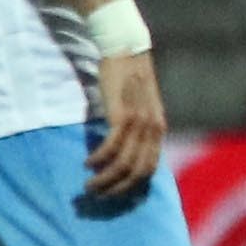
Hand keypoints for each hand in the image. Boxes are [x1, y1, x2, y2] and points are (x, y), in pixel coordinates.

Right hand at [85, 48, 166, 200]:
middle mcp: (153, 129)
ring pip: (123, 164)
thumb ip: (137, 127)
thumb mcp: (139, 106)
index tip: (113, 193)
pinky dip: (99, 160)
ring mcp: (140, 123)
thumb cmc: (128, 78)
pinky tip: (87, 164)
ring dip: (104, 180)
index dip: (131, 186)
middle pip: (137, 172)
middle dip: (116, 189)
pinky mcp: (123, 116)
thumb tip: (125, 149)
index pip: (150, 169)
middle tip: (97, 196)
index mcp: (158, 129)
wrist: (126, 49)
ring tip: (88, 186)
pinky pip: (111, 147)